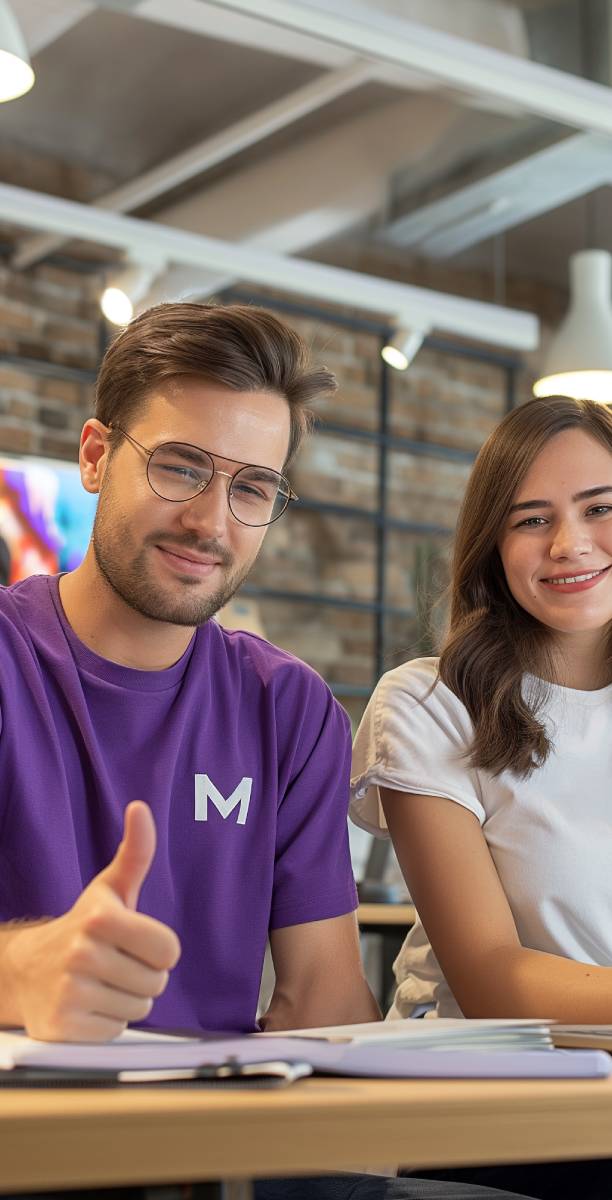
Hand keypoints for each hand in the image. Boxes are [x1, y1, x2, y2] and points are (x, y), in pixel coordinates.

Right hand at [8, 801, 180, 1041]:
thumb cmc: (82, 927)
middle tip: (117, 964)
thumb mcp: (111, 889)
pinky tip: (89, 1003)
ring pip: (139, 1009)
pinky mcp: (63, 1024)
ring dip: (127, 1000)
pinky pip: (116, 1030)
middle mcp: (83, 954)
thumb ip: (135, 852)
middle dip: (143, 976)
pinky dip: (107, 1022)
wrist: (28, 969)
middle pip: (156, 982)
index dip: (159, 950)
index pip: (169, 950)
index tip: (136, 942)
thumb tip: (141, 808)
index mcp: (101, 918)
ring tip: (103, 983)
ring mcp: (71, 991)